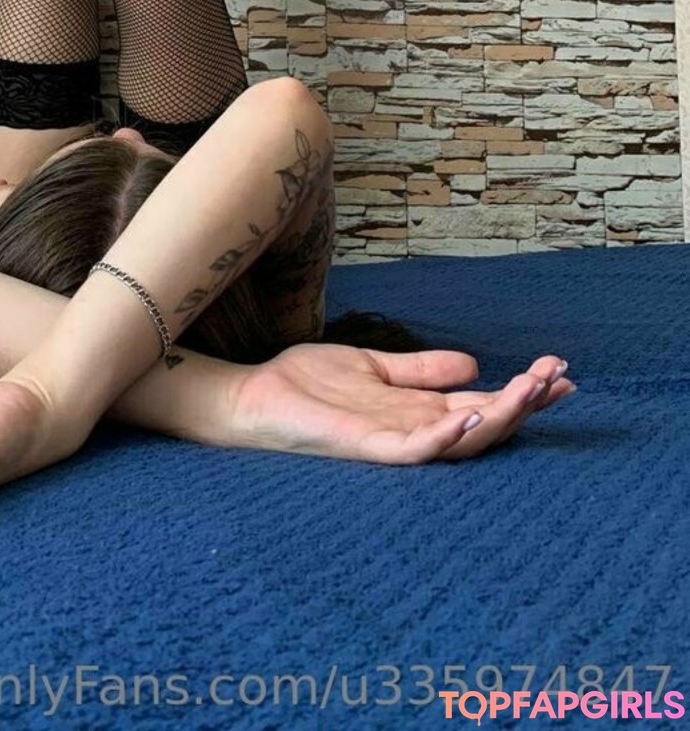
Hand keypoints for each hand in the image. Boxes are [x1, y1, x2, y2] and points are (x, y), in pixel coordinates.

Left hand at [230, 345, 574, 463]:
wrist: (253, 399)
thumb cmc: (307, 387)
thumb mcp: (374, 367)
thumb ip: (420, 369)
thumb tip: (474, 363)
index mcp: (418, 411)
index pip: (483, 403)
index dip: (521, 390)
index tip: (559, 370)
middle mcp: (413, 430)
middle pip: (484, 425)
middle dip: (525, 404)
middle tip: (560, 379)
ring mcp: (392, 442)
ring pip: (460, 440)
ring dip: (499, 418)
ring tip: (529, 392)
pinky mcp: (366, 448)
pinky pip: (414, 450)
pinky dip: (445, 436)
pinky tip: (471, 416)